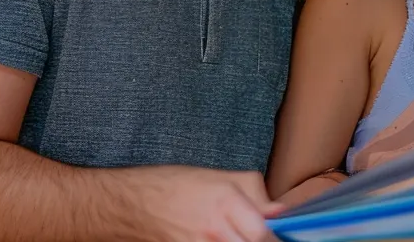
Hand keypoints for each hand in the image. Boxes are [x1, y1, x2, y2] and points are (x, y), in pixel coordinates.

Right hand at [128, 165, 279, 241]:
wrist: (133, 204)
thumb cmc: (175, 186)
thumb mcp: (219, 176)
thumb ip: (255, 192)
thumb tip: (279, 212)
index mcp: (225, 202)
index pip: (262, 233)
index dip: (273, 237)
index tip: (276, 235)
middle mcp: (214, 230)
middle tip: (257, 236)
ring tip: (238, 235)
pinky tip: (222, 239)